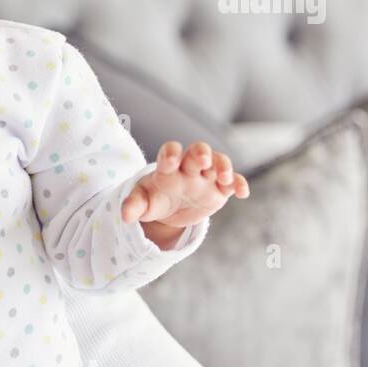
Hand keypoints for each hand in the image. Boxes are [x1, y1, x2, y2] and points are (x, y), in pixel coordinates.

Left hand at [121, 141, 248, 237]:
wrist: (170, 209)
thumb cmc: (154, 199)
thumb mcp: (142, 203)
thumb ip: (133, 206)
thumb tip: (125, 216)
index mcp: (168, 167)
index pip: (170, 152)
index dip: (171, 153)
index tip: (171, 159)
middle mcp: (188, 168)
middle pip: (197, 151)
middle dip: (200, 152)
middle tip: (202, 160)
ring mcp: (206, 177)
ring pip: (219, 162)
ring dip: (223, 166)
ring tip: (223, 178)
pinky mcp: (220, 189)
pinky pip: (233, 182)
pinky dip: (239, 184)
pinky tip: (242, 193)